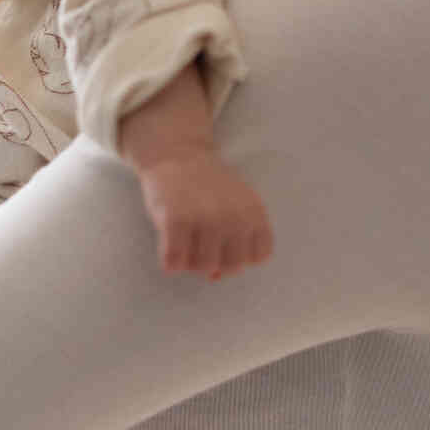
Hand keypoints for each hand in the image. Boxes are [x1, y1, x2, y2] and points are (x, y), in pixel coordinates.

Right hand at [134, 146, 274, 279]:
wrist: (176, 153)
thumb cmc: (207, 186)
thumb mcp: (236, 204)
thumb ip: (237, 239)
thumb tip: (216, 276)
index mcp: (254, 211)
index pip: (260, 256)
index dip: (241, 255)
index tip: (226, 243)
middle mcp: (234, 216)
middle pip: (232, 267)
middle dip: (216, 261)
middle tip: (202, 243)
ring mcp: (206, 218)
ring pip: (203, 268)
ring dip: (191, 261)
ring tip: (186, 240)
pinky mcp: (176, 221)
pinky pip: (174, 264)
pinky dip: (169, 260)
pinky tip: (169, 240)